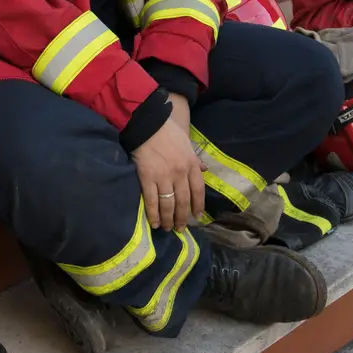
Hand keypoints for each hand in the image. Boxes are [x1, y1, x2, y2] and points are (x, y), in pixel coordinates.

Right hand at [133, 110, 205, 230]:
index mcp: (191, 164)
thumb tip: (204, 170)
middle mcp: (180, 173)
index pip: (198, 190)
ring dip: (169, 219)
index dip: (198, 206)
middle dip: (183, 218)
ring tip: (168, 228)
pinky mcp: (148, 178)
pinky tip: (155, 223)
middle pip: (183, 201)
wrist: (148, 123)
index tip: (197, 217)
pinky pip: (152, 200)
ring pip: (169, 204)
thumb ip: (195, 159)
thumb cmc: (167, 131)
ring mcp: (164, 177)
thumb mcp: (187, 143)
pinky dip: (154, 214)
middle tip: (180, 228)